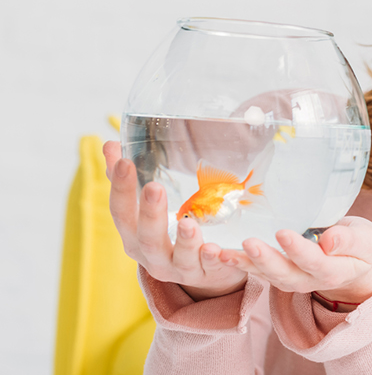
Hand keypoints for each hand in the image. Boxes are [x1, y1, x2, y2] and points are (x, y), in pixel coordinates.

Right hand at [103, 141, 247, 300]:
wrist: (203, 274)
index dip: (120, 188)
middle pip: (147, 238)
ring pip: (179, 258)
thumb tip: (110, 143)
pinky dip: (211, 259)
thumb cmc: (168, 236)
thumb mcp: (146, 212)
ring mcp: (180, 269)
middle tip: (154, 187)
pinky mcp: (207, 274)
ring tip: (187, 221)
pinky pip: (209, 268)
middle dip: (150, 213)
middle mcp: (152, 257)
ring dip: (184, 240)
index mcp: (134, 237)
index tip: (124, 161)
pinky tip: (214, 248)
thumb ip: (129, 180)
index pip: (120, 212)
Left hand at [220, 217, 371, 305]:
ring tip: (222, 251)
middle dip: (265, 260)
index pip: (315, 262)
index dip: (298, 250)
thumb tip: (330, 239)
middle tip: (249, 243)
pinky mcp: (275, 273)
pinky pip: (254, 270)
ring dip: (243, 264)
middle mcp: (308, 280)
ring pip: (265, 275)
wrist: (351, 263)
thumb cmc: (359, 245)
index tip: (283, 233)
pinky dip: (236, 262)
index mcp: (333, 270)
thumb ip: (351, 240)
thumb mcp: (366, 239)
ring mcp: (289, 279)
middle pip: (284, 274)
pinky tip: (217, 250)